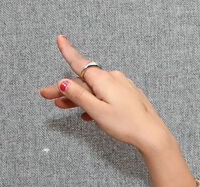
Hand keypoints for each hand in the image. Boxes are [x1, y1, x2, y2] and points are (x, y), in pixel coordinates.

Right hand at [39, 35, 175, 154]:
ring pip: (95, 89)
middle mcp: (114, 78)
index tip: (60, 38)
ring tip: (63, 106)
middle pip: (84, 80)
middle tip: (47, 95)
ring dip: (79, 97)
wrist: (153, 136)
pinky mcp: (129, 96)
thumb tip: (63, 82)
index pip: (80, 62)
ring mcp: (123, 87)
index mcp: (104, 79)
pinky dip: (95, 103)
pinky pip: (107, 96)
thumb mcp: (96, 111)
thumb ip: (79, 95)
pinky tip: (88, 115)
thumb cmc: (126, 124)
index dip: (67, 51)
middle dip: (65, 88)